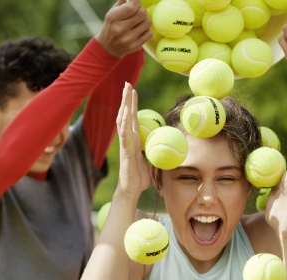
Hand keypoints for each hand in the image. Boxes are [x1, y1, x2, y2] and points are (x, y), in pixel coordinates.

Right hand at [96, 0, 152, 57]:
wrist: (108, 47)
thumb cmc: (112, 25)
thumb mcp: (113, 12)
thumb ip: (123, 2)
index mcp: (113, 18)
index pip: (132, 6)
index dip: (137, 1)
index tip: (136, 1)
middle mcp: (120, 29)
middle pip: (142, 13)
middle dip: (141, 10)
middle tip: (136, 12)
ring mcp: (128, 39)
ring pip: (147, 22)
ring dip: (144, 21)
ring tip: (137, 23)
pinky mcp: (135, 46)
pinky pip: (149, 33)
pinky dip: (146, 31)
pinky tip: (139, 32)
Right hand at [115, 83, 151, 197]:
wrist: (132, 189)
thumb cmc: (140, 177)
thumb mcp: (150, 159)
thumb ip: (153, 150)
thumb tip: (163, 145)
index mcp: (134, 139)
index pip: (133, 117)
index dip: (132, 103)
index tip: (133, 90)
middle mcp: (128, 138)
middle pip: (126, 114)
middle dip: (126, 99)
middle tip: (127, 83)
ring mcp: (125, 143)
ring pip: (123, 120)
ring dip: (124, 105)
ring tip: (125, 92)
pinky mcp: (125, 151)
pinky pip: (124, 135)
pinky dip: (124, 123)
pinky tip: (124, 113)